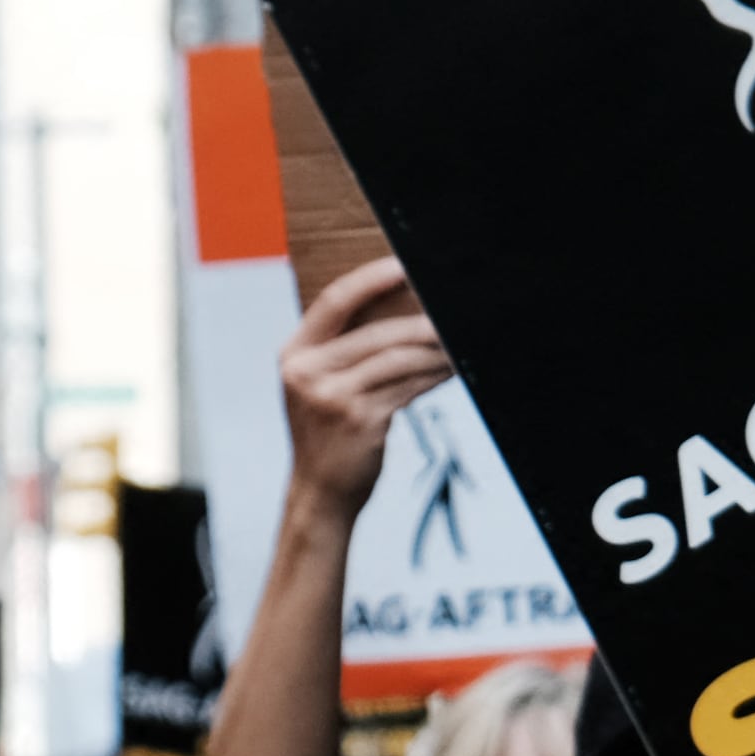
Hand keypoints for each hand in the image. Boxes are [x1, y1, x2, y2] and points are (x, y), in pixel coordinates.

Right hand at [275, 257, 449, 517]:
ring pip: (398, 360)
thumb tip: (403, 319)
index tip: (404, 265)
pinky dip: (434, 376)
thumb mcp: (319, 387)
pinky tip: (451, 370)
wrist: (320, 491)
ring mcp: (333, 397)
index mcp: (295, 354)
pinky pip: (408, 387)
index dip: (370, 279)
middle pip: (377, 333)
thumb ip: (343, 353)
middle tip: (452, 313)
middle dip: (421, 323)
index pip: (334, 302)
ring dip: (436, 351)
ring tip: (459, 343)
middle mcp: (308, 372)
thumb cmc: (328, 435)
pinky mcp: (360, 420)